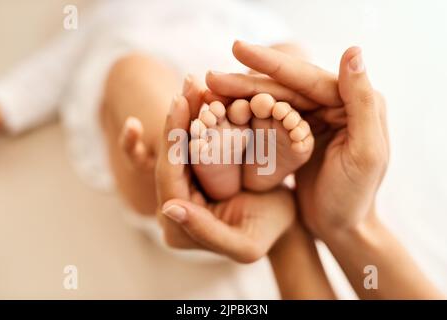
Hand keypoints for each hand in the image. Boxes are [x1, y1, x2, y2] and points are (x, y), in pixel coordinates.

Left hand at [154, 77, 294, 262]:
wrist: (283, 223)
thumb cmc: (269, 235)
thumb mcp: (242, 244)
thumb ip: (204, 230)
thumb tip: (168, 207)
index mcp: (176, 226)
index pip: (168, 179)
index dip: (173, 141)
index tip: (180, 103)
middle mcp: (174, 204)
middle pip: (171, 157)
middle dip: (179, 118)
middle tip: (188, 82)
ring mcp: (184, 186)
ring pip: (181, 146)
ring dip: (188, 113)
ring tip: (195, 81)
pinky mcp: (197, 173)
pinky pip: (195, 142)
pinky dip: (200, 117)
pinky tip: (207, 94)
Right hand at [206, 42, 388, 238]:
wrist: (343, 228)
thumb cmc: (355, 198)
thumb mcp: (365, 153)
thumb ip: (361, 102)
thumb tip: (353, 50)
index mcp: (352, 102)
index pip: (307, 77)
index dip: (271, 64)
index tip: (237, 49)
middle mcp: (333, 104)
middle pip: (284, 87)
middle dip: (247, 81)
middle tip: (211, 77)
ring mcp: (314, 119)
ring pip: (273, 100)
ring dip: (242, 95)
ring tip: (210, 92)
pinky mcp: (298, 135)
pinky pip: (269, 118)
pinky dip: (247, 113)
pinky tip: (225, 109)